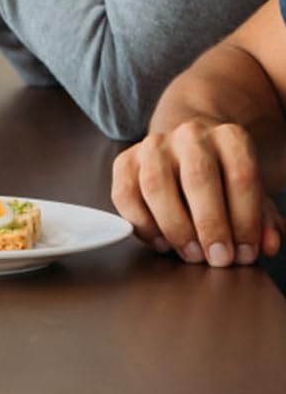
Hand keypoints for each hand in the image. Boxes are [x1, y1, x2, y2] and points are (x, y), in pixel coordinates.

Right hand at [111, 121, 283, 266]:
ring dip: (175, 227)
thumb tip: (267, 245)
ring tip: (191, 255)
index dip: (245, 220)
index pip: (241, 175)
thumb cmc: (227, 180)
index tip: (246, 254)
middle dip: (210, 225)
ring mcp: (153, 145)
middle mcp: (189, 134)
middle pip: (198, 178)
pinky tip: (162, 243)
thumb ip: (264, 220)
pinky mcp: (125, 160)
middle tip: (219, 259)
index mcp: (229, 137)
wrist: (191, 150)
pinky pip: (124, 193)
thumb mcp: (254, 195)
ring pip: (155, 184)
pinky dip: (141, 224)